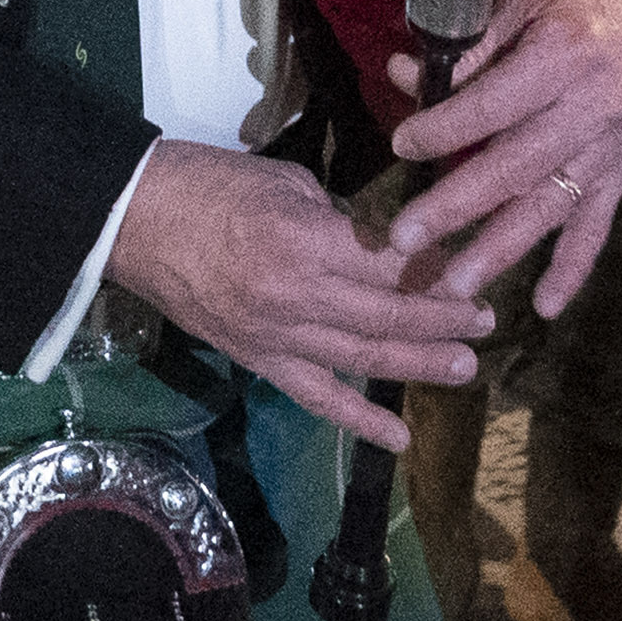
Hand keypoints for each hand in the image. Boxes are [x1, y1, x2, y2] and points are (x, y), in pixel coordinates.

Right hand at [108, 142, 491, 449]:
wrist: (135, 221)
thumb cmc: (210, 184)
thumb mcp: (287, 182)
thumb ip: (339, 219)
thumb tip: (378, 244)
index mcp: (309, 240)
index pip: (392, 263)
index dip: (436, 269)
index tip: (471, 268)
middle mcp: (301, 296)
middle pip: (389, 315)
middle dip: (444, 319)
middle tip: (486, 320)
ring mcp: (279, 336)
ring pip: (364, 359)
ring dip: (420, 365)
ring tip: (465, 367)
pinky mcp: (259, 361)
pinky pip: (316, 397)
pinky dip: (359, 421)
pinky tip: (398, 439)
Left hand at [382, 0, 621, 318]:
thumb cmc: (583, 0)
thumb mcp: (525, 6)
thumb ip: (468, 49)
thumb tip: (403, 74)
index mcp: (559, 57)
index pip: (493, 105)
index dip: (444, 128)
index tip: (402, 145)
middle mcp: (585, 109)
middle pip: (514, 167)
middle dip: (455, 206)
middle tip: (405, 239)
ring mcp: (607, 147)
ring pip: (549, 206)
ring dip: (500, 249)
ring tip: (455, 285)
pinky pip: (597, 225)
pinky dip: (573, 268)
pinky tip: (544, 306)